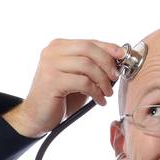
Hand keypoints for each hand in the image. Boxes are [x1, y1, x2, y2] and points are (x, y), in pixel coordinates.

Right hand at [10, 38, 126, 136]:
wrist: (37, 117)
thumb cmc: (59, 99)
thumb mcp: (77, 78)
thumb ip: (91, 67)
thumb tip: (116, 62)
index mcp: (59, 46)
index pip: (88, 42)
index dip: (108, 47)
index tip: (123, 56)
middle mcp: (53, 51)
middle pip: (88, 49)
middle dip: (107, 63)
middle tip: (115, 78)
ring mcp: (50, 64)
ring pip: (87, 65)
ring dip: (102, 80)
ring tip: (107, 93)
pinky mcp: (52, 80)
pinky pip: (83, 82)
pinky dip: (95, 92)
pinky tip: (99, 101)